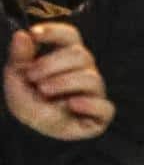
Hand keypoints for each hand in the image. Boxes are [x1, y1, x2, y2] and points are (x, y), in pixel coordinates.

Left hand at [3, 24, 112, 139]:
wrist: (33, 133)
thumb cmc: (29, 102)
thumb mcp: (16, 78)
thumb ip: (19, 57)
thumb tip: (23, 35)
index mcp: (66, 59)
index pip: (70, 37)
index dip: (55, 31)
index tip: (35, 34)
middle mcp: (84, 72)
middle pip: (81, 55)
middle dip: (52, 64)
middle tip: (32, 78)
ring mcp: (94, 93)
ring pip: (91, 78)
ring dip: (63, 83)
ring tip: (44, 92)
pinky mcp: (100, 115)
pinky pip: (104, 107)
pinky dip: (89, 104)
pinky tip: (72, 105)